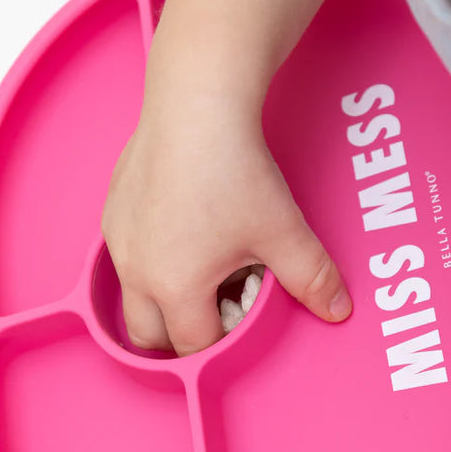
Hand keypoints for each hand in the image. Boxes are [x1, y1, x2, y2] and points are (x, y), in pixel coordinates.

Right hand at [101, 82, 350, 355]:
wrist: (195, 106)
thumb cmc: (233, 171)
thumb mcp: (282, 231)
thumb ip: (311, 278)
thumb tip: (337, 309)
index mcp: (175, 288)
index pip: (195, 345)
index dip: (225, 342)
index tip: (244, 322)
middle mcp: (136, 271)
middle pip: (148, 336)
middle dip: (180, 339)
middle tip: (216, 316)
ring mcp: (118, 239)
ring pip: (131, 296)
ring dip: (161, 300)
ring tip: (201, 272)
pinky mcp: (112, 209)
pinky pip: (125, 254)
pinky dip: (149, 260)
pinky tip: (182, 229)